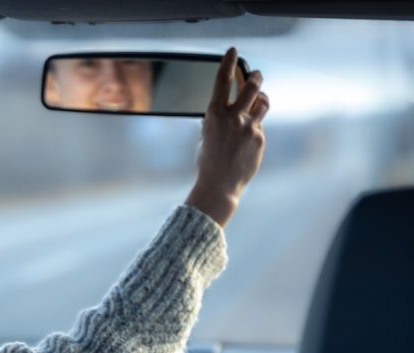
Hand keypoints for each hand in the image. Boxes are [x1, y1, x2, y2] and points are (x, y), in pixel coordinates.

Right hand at [186, 47, 268, 226]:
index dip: (229, 62)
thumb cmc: (208, 160)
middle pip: (252, 86)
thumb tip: (232, 106)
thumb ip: (220, 118)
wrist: (219, 184)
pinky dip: (254, 128)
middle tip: (256, 75)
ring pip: (263, 102)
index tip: (233, 50)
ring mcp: (249, 127)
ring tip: (258, 102)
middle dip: (255, 77)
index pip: (222, 80)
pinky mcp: (259, 138)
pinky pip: (260, 125)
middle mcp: (233, 117)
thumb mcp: (207, 134)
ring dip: (261, 99)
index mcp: (214, 114)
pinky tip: (246, 141)